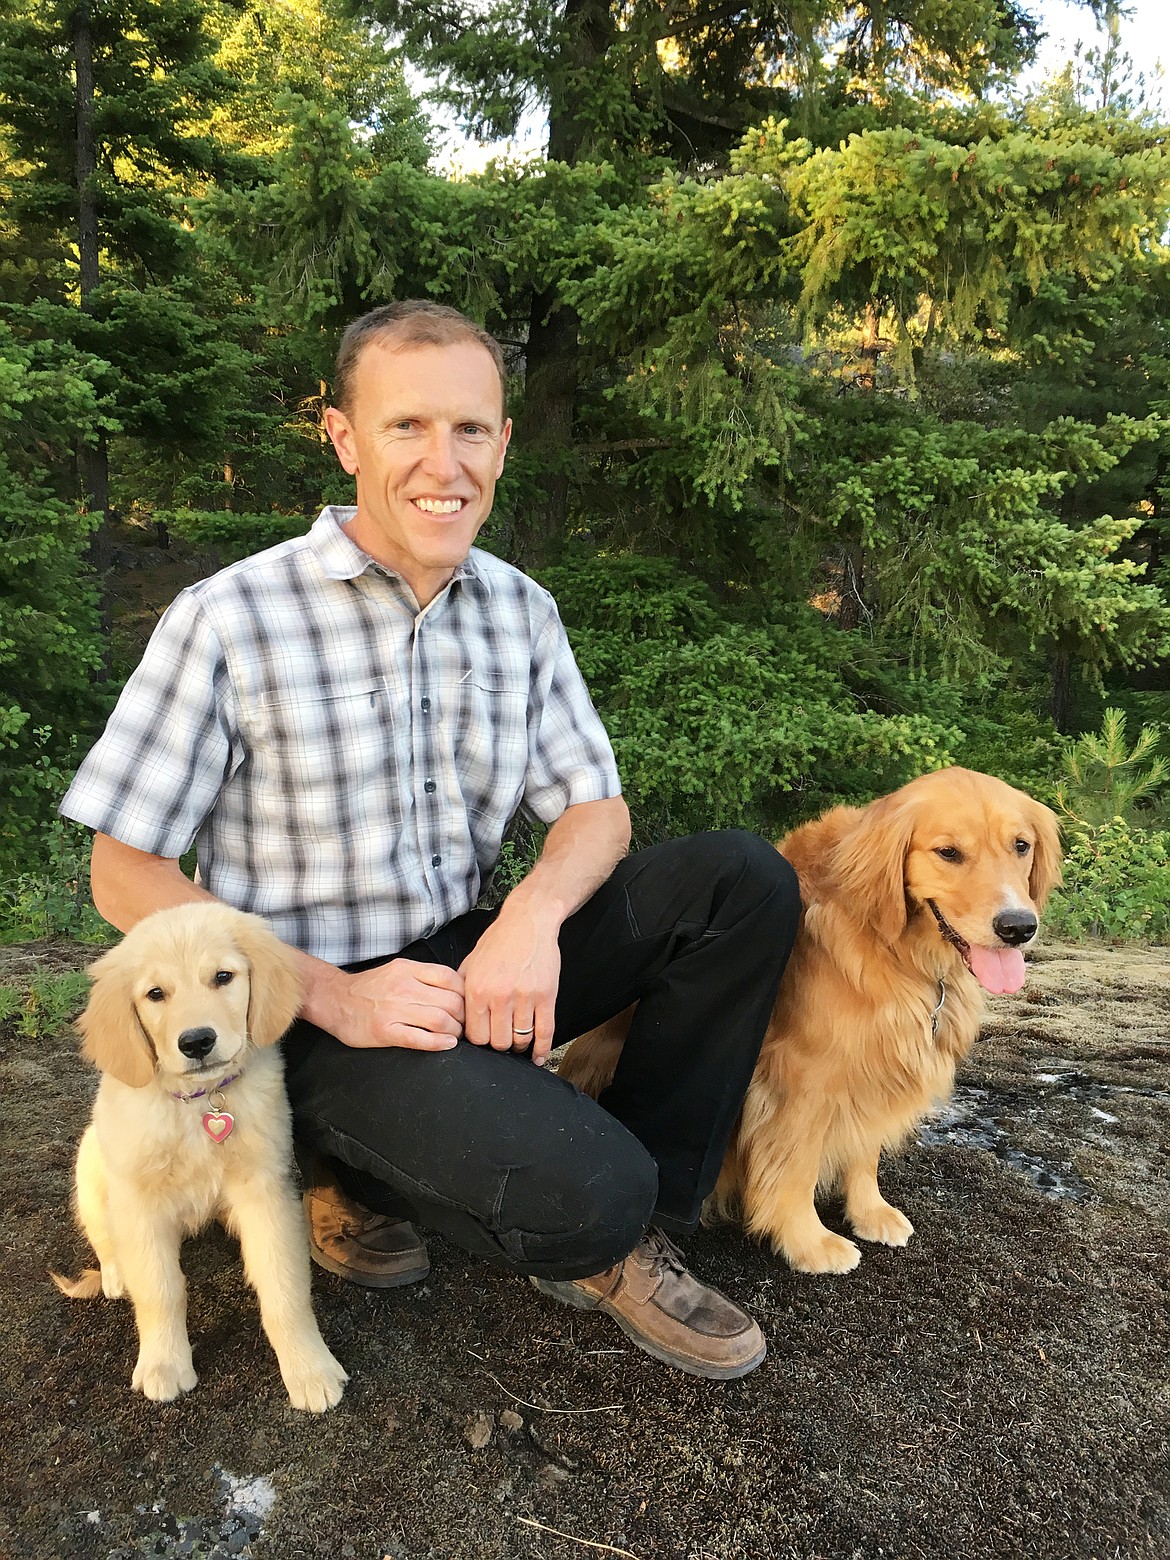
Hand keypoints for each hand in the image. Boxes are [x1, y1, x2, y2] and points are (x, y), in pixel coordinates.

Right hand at [315, 958, 464, 1050]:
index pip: (450, 978)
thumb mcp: (398, 970)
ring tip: (455, 1035)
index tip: (466, 1003)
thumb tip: (456, 987)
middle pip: (450, 1001)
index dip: (464, 993)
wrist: (334, 999)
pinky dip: (439, 1043)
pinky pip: (420, 1039)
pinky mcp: (385, 1031)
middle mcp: (403, 987)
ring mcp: (394, 1009)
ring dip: (454, 1031)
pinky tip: (446, 1045)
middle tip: (463, 1024)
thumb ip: (424, 976)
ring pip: (440, 1020)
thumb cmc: (370, 987)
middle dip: (463, 1016)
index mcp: (408, 970)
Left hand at [459, 909, 560, 1064]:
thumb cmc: (499, 940)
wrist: (528, 921)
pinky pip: (545, 1032)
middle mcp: (499, 996)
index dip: (479, 1041)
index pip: (475, 1036)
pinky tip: (538, 1057)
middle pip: (498, 1042)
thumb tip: (455, 1016)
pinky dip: (542, 1049)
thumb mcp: (470, 962)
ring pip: (520, 1040)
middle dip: (499, 1045)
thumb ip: (461, 990)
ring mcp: (525, 997)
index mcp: (477, 990)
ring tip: (518, 1041)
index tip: (485, 1038)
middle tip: (501, 1039)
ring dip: (519, 1045)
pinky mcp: (546, 996)